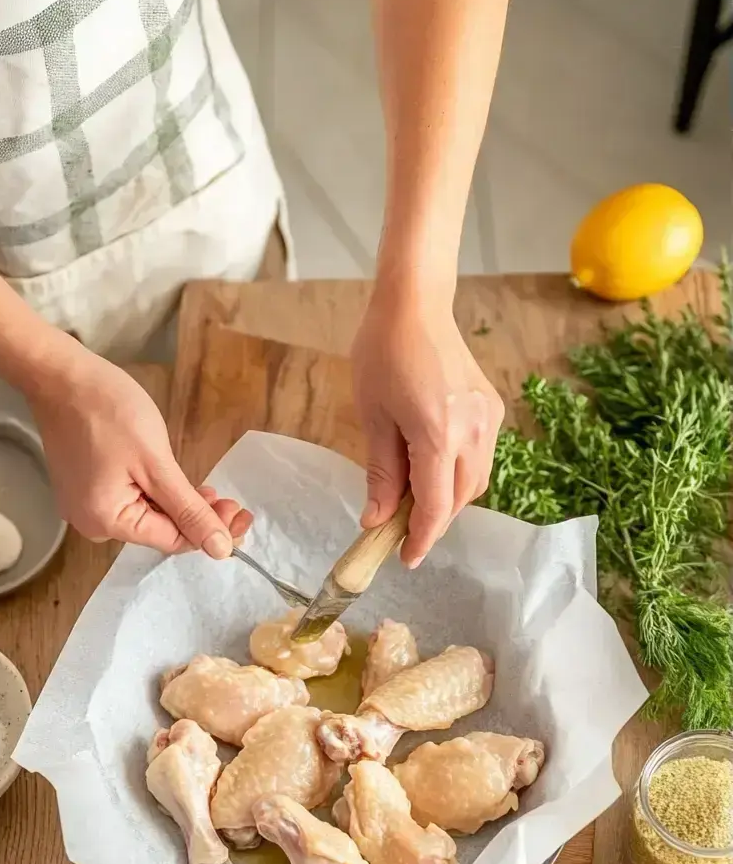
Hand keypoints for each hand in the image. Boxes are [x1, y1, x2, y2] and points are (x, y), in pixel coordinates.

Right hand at [24, 338, 251, 554]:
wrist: (59, 375)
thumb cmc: (108, 412)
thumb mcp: (156, 464)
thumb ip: (189, 510)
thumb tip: (220, 551)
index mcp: (107, 523)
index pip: (173, 541)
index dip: (211, 532)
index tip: (241, 513)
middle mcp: (92, 524)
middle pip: (159, 531)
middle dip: (197, 518)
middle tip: (231, 499)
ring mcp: (85, 506)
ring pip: (147, 515)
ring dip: (179, 505)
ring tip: (210, 489)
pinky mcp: (84, 489)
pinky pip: (129, 500)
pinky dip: (156, 494)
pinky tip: (177, 482)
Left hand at [351, 283, 503, 566]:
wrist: (416, 305)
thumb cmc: (383, 354)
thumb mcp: (373, 417)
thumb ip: (380, 473)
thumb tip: (376, 520)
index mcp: (438, 434)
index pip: (436, 506)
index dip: (421, 538)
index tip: (405, 558)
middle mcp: (473, 431)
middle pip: (460, 499)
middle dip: (433, 521)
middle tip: (400, 530)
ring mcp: (488, 419)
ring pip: (475, 482)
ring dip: (448, 500)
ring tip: (413, 500)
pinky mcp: (492, 409)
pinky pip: (480, 458)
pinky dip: (459, 475)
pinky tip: (433, 468)